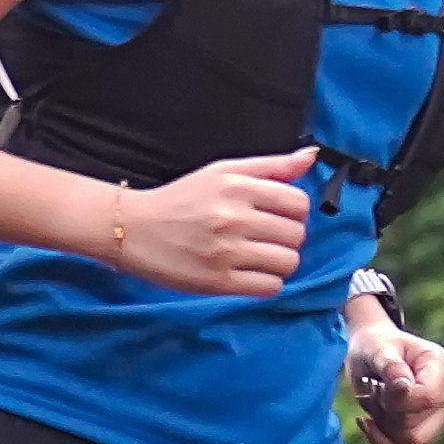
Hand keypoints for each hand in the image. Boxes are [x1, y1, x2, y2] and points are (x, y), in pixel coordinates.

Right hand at [91, 148, 319, 296]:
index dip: (294, 212)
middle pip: (296, 235)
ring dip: (279, 262)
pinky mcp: (218, 282)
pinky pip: (269, 287)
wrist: (133, 229)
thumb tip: (310, 156)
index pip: (298, 203)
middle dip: (287, 238)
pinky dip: (266, 282)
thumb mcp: (222, 172)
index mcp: (238, 187)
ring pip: (287, 263)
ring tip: (259, 257)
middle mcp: (234, 218)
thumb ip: (270, 166)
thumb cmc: (181, 199)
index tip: (277, 217)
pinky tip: (249, 273)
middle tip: (266, 238)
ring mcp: (226, 252)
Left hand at [347, 314, 443, 443]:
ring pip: (412, 441)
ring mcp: (441, 412)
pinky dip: (382, 440)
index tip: (378, 385)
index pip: (427, 398)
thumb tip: (405, 388)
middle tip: (373, 388)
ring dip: (383, 425)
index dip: (396, 400)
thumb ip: (390, 367)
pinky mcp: (427, 429)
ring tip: (374, 401)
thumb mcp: (376, 350)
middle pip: (416, 424)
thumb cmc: (374, 346)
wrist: (370, 353)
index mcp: (441, 363)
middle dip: (386, 411)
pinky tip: (368, 422)